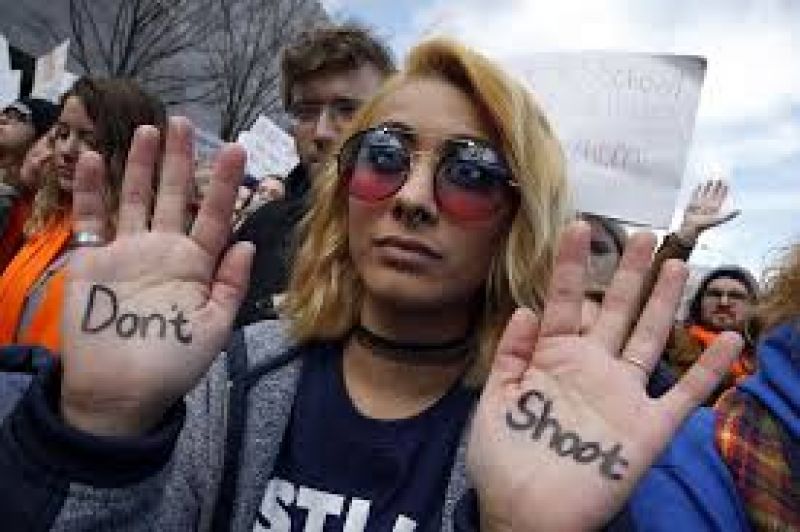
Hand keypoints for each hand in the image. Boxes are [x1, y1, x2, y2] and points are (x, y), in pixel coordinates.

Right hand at [61, 118, 252, 436]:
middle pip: (173, 196)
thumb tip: (248, 242)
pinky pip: (91, 219)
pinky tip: (96, 159)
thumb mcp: (214, 328)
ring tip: (148, 129)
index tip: (237, 149)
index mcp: (197, 266)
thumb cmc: (173, 365)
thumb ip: (230, 285)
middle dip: (179, 160)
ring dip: (140, 165)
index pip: (214, 216)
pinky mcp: (92, 260)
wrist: (119, 392)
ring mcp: (128, 252)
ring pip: (134, 199)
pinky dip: (91, 190)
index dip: (224, 184)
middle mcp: (164, 251)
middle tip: (182, 123)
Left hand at [467, 222, 741, 531]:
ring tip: (679, 265)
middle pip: (616, 310)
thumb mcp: (495, 402)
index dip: (572, 265)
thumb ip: (511, 355)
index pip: (565, 301)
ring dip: (664, 302)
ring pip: (649, 338)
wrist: (526, 515)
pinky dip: (710, 369)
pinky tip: (731, 337)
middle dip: (629, 273)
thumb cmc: (504, 461)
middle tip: (645, 235)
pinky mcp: (648, 427)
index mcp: (551, 358)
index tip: (579, 226)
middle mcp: (591, 368)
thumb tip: (526, 309)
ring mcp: (622, 394)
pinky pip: (684, 394)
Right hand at [677, 179, 738, 243]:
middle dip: (717, 186)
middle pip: (714, 193)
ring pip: (706, 192)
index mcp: (716, 208)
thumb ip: (728, 215)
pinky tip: (699, 184)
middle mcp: (709, 205)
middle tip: (720, 178)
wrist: (691, 228)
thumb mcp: (718, 219)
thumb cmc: (704, 225)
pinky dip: (698, 189)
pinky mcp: (692, 203)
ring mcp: (700, 203)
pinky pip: (696, 194)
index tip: (726, 184)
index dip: (724, 190)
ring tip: (711, 179)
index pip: (721, 197)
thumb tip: (739, 211)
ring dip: (708, 186)